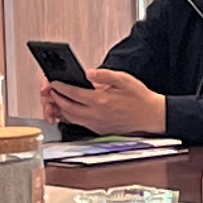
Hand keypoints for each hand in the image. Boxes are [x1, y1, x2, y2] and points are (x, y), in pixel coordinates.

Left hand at [40, 71, 167, 135]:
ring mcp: (97, 124)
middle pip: (67, 107)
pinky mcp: (99, 130)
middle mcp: (96, 115)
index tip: (53, 82)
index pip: (72, 94)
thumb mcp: (123, 79)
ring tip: (58, 99)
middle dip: (56, 98)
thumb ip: (104, 75)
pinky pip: (79, 123)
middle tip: (52, 90)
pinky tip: (70, 109)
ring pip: (71, 118)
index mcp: (100, 101)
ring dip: (61, 108)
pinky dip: (70, 117)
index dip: (60, 87)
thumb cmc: (139, 97)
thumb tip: (88, 73)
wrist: (151, 116)